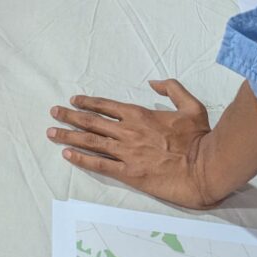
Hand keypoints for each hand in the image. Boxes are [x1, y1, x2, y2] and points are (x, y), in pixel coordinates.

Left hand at [47, 80, 215, 208]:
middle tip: (53, 113)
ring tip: (51, 132)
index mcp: (139, 115)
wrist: (205, 168)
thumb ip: (172, 89)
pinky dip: (81, 159)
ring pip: (90, 141)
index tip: (74, 100)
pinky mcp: (129, 173)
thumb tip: (154, 82)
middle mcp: (128, 131)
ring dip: (68, 135)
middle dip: (69, 116)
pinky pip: (100, 165)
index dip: (88, 102)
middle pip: (91, 122)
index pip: (106, 106)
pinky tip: (67, 155)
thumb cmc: (199, 137)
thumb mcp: (191, 105)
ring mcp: (126, 152)